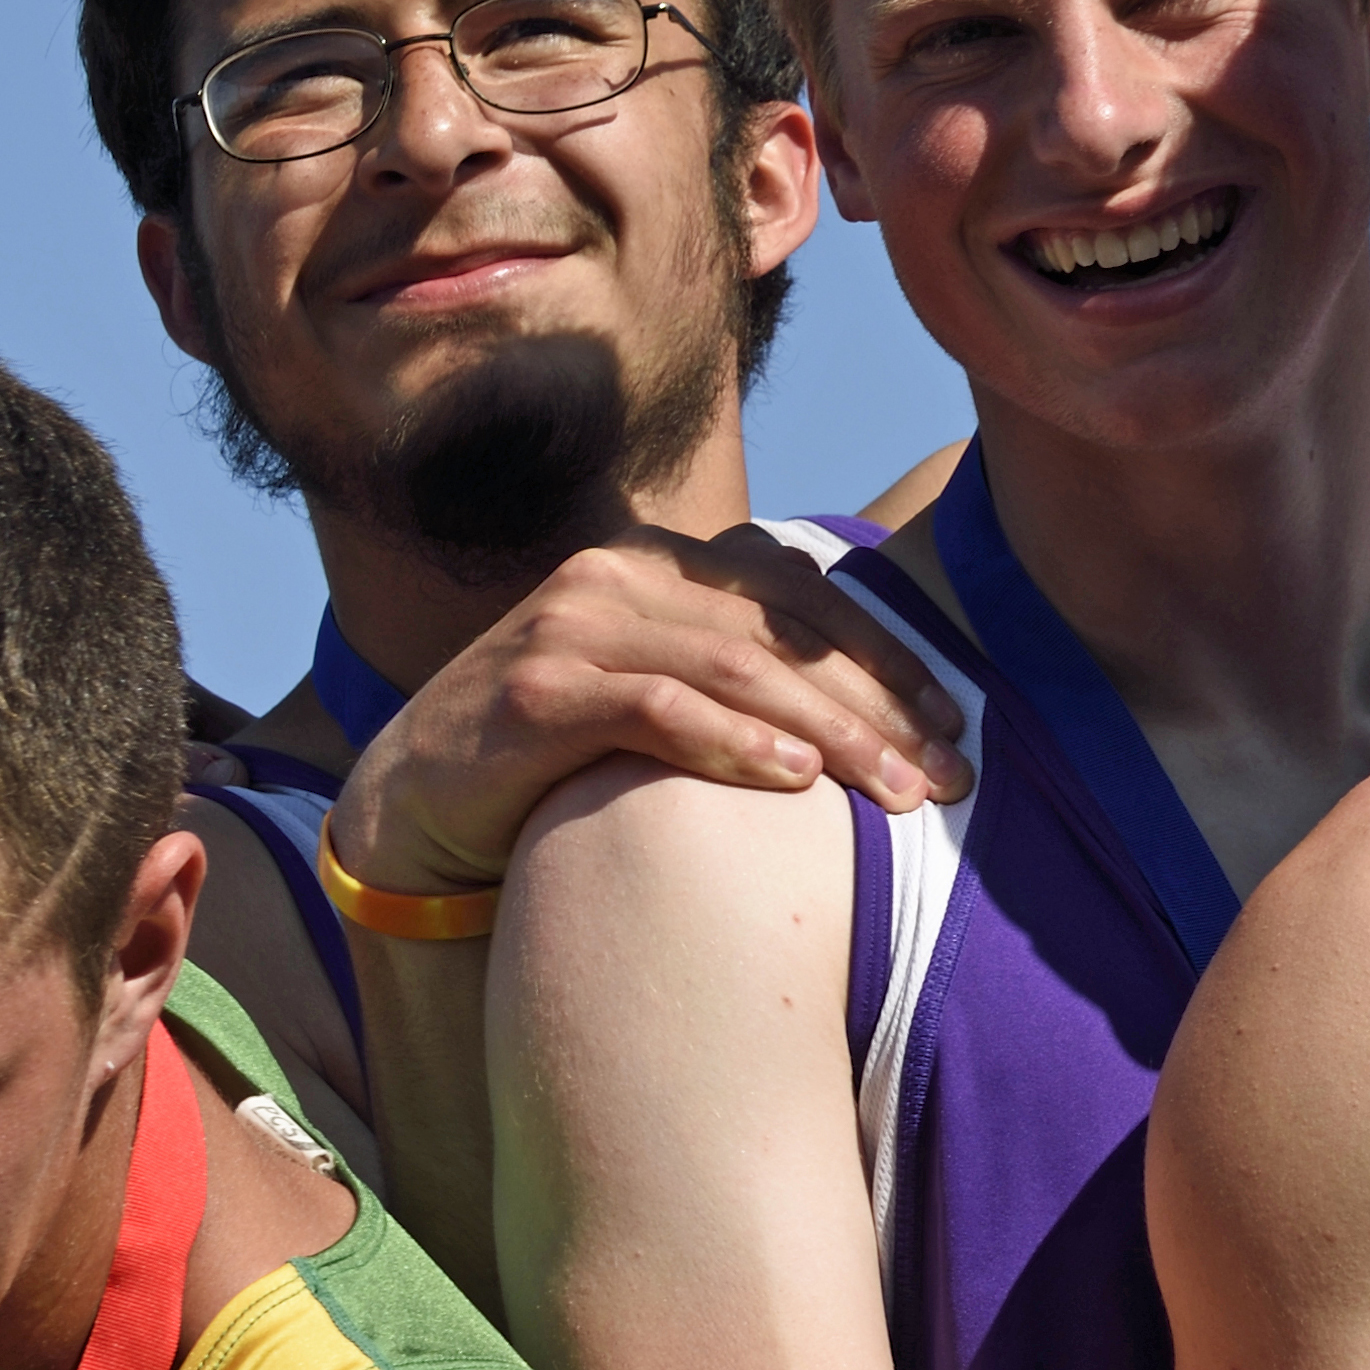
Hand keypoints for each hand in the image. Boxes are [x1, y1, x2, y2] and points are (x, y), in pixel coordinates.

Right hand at [329, 525, 970, 901]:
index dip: (884, 655)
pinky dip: (735, 743)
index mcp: (662, 563)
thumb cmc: (564, 755)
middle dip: (876, 706)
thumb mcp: (660, 690)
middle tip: (946, 774)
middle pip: (779, 637)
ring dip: (829, 733)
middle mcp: (618, 576)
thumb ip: (739, 665)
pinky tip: (797, 781)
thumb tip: (876, 689)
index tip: (951, 719)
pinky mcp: (535, 689)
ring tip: (896, 788)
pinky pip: (657, 709)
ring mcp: (570, 626)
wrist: (417, 806)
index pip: (799, 598)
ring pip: (733, 669)